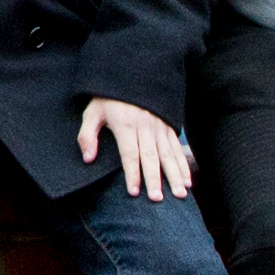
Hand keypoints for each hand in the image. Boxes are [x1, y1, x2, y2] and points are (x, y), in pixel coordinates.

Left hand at [77, 96, 192, 203]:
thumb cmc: (107, 99)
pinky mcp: (168, 127)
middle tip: (157, 199)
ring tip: (179, 194)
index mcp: (125, 124)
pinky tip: (188, 182)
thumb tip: (88, 159)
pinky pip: (177, 148)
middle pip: (151, 156)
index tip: (133, 192)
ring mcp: (159, 127)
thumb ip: (87, 135)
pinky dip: (184, 165)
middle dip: (155, 179)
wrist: (131, 75)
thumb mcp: (92, 112)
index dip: (132, 173)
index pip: (130, 153)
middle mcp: (145, 126)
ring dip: (174, 175)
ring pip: (168, 154)